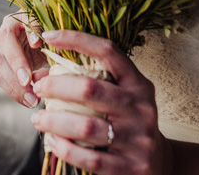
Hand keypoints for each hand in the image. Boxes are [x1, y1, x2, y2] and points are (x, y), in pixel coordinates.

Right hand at [0, 11, 49, 107]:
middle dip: (15, 70)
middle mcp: (3, 33)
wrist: (44, 41)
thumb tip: (50, 48)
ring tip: (33, 101)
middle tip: (28, 84)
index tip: (35, 49)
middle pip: (1, 53)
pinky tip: (28, 102)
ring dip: (15, 87)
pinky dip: (15, 93)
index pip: (11, 33)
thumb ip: (51, 39)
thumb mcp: (53, 34)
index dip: (22, 42)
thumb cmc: (50, 35)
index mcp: (16, 20)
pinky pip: (2, 81)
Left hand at [30, 30, 170, 174]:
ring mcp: (138, 138)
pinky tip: (52, 142)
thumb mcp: (123, 98)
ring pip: (86, 126)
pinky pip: (90, 158)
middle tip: (39, 87)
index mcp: (138, 84)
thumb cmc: (129, 123)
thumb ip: (94, 82)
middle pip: (91, 88)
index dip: (77, 40)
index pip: (108, 52)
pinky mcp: (131, 167)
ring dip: (54, 121)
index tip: (49, 36)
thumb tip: (43, 74)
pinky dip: (65, 149)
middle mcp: (141, 107)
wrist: (160, 164)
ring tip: (38, 118)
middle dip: (57, 86)